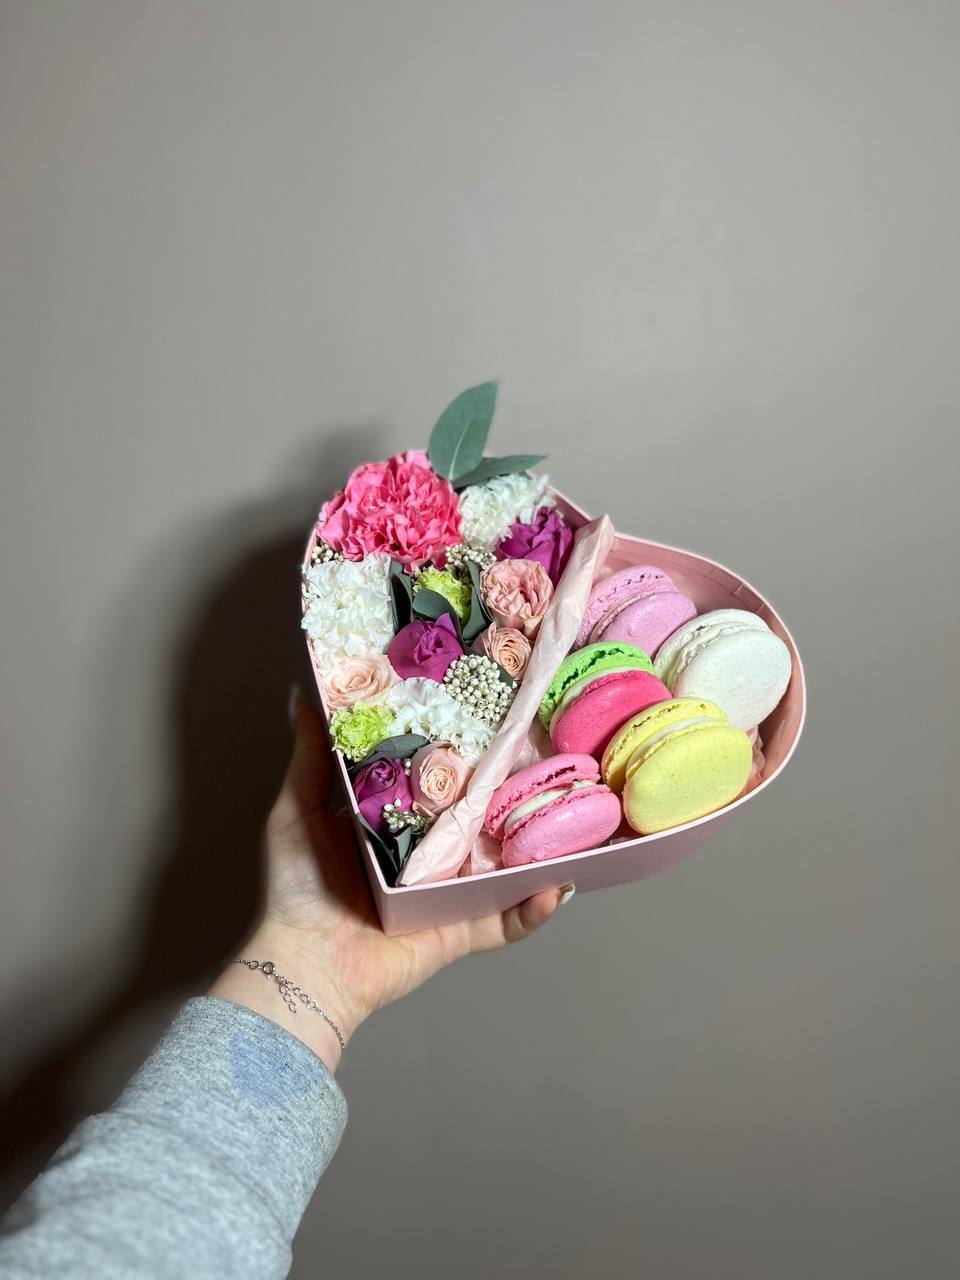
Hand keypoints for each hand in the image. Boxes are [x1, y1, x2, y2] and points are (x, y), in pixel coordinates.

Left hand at [209, 691, 566, 1069]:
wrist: (307, 962)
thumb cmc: (298, 889)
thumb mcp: (298, 813)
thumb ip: (310, 759)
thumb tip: (302, 696)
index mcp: (399, 823)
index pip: (442, 781)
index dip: (467, 752)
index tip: (494, 717)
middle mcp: (430, 855)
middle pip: (482, 819)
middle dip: (516, 795)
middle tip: (553, 759)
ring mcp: (450, 893)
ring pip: (507, 866)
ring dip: (540, 847)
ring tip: (574, 816)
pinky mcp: (462, 930)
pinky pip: (507, 921)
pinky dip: (533, 908)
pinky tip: (556, 885)